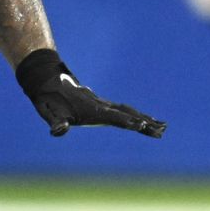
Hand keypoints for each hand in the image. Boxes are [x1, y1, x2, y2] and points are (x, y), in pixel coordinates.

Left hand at [15, 49, 166, 137]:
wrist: (46, 79)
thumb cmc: (47, 99)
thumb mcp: (47, 111)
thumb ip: (54, 121)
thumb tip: (58, 131)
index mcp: (90, 109)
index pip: (112, 116)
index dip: (125, 121)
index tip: (141, 125)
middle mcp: (99, 104)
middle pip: (126, 113)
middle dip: (144, 122)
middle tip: (162, 131)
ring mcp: (101, 103)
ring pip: (127, 110)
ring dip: (144, 119)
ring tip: (163, 127)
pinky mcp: (100, 104)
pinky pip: (122, 110)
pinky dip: (135, 114)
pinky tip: (142, 120)